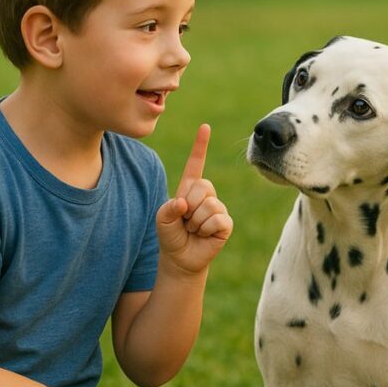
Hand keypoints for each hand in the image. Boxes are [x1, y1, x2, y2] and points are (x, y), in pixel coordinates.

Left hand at [156, 124, 233, 275]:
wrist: (180, 259)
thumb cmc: (170, 236)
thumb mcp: (161, 220)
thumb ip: (167, 208)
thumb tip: (184, 204)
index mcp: (189, 188)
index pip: (195, 164)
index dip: (200, 146)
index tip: (205, 127)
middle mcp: (206, 195)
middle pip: (202, 186)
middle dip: (189, 205)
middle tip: (186, 220)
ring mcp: (218, 208)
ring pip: (209, 205)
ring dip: (196, 222)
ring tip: (193, 230)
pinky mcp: (226, 223)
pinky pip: (217, 219)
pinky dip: (205, 229)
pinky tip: (204, 235)